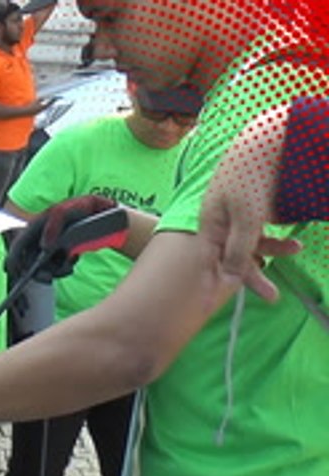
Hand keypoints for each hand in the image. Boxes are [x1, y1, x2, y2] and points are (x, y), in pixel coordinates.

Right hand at [6, 195, 117, 280]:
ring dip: (54, 271)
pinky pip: (57, 266)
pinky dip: (64, 268)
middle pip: (30, 262)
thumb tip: (44, 246)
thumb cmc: (77, 207)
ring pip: (44, 267)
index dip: (13, 261)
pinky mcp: (61, 252)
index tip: (17, 274)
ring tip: (68, 266)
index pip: (17, 247)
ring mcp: (50, 247)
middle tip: (48, 278)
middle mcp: (39, 239)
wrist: (97, 212)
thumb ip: (52, 225)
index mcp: (33, 228)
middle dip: (38, 272)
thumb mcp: (63, 211)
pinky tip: (73, 260)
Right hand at [199, 105, 301, 302]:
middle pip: (235, 256)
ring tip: (297, 247)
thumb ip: (241, 247)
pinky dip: (277, 238)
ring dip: (275, 250)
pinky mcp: (255, 208)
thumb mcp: (247, 217)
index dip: (221, 281)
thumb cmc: (250, 178)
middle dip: (255, 277)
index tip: (224, 302)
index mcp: (210, 224)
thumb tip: (234, 276)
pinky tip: (293, 240)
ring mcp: (238, 215)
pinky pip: (263, 231)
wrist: (265, 141)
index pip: (212, 260)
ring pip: (254, 244)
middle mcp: (221, 222)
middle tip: (273, 297)